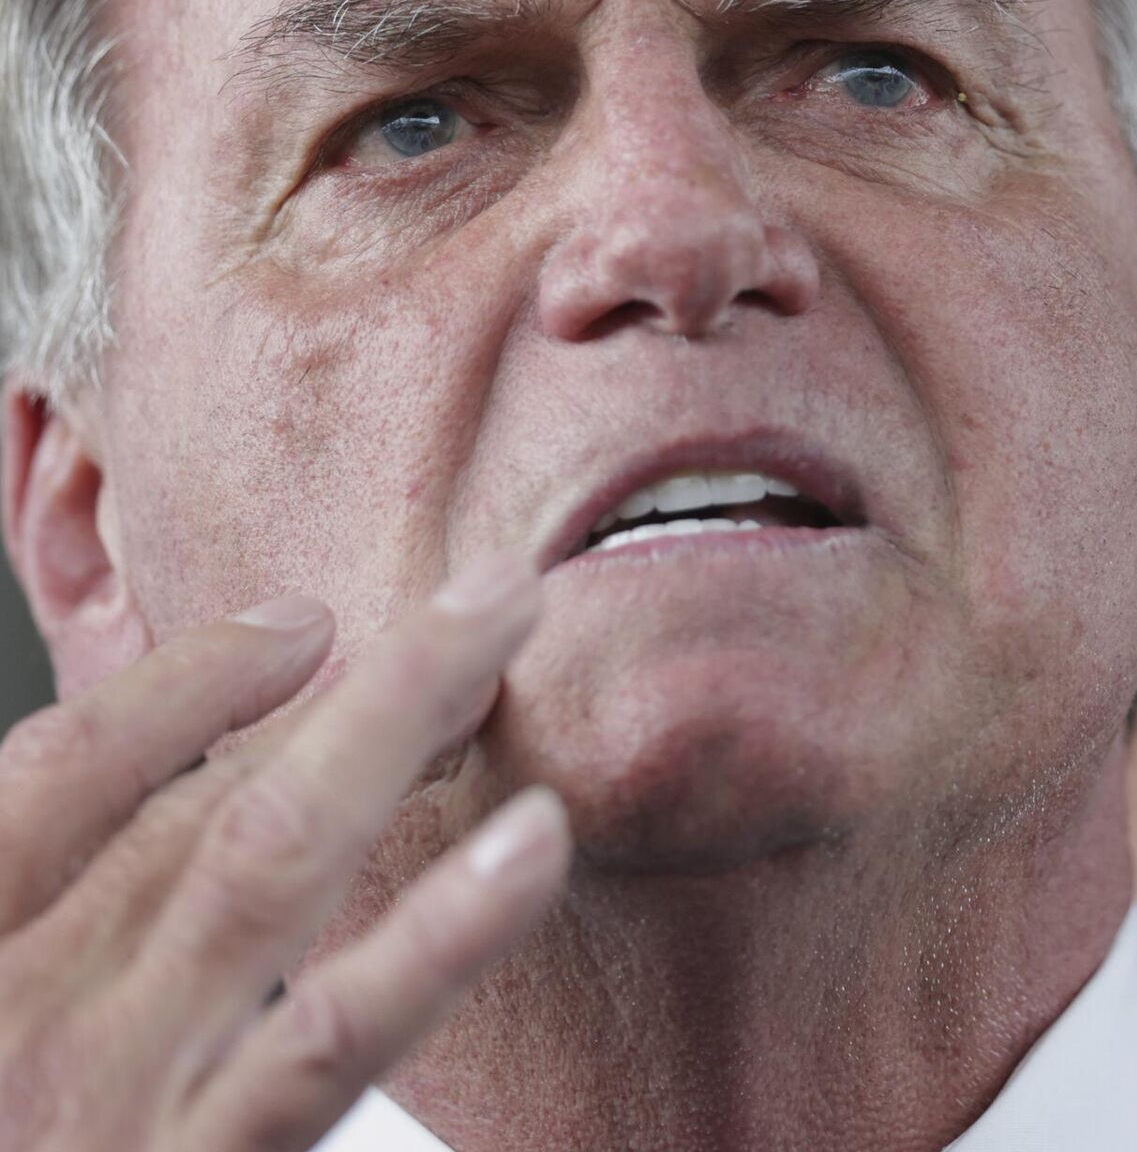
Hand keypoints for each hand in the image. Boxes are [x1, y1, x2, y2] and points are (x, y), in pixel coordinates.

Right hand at [0, 550, 569, 1149]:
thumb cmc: (9, 1113)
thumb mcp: (5, 1014)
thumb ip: (58, 913)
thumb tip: (168, 801)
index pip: (52, 783)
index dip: (181, 687)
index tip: (300, 621)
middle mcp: (24, 1022)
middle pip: (209, 806)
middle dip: (365, 689)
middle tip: (496, 591)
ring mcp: (111, 1107)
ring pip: (268, 872)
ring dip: (398, 736)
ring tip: (515, 640)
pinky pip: (326, 1049)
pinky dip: (434, 936)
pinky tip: (529, 849)